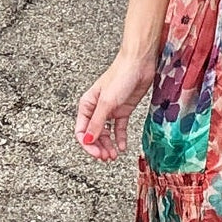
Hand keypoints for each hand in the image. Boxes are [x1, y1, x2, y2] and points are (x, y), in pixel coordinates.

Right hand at [74, 47, 156, 161]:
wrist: (139, 63)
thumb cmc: (120, 76)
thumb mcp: (107, 102)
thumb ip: (97, 123)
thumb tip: (88, 140)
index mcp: (87, 105)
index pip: (82, 131)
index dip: (88, 144)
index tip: (96, 154)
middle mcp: (96, 109)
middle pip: (94, 134)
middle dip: (99, 147)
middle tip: (106, 157)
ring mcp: (110, 110)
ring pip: (105, 133)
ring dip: (108, 145)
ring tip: (114, 155)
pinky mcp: (123, 109)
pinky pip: (119, 128)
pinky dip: (120, 138)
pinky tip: (122, 147)